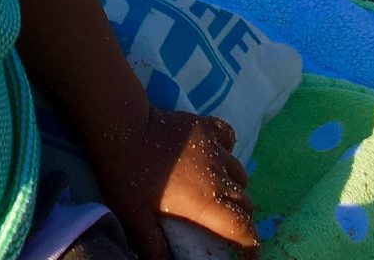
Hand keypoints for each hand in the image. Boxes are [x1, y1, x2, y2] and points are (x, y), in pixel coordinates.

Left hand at [88, 105, 257, 259]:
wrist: (124, 128)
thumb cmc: (128, 176)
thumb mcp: (135, 218)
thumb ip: (152, 245)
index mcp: (205, 203)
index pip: (242, 227)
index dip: (249, 243)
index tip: (245, 251)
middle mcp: (218, 176)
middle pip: (245, 202)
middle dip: (241, 217)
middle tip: (224, 222)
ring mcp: (215, 149)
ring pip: (240, 172)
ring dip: (235, 186)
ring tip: (218, 190)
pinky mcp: (208, 126)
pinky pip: (229, 140)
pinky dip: (228, 151)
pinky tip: (214, 155)